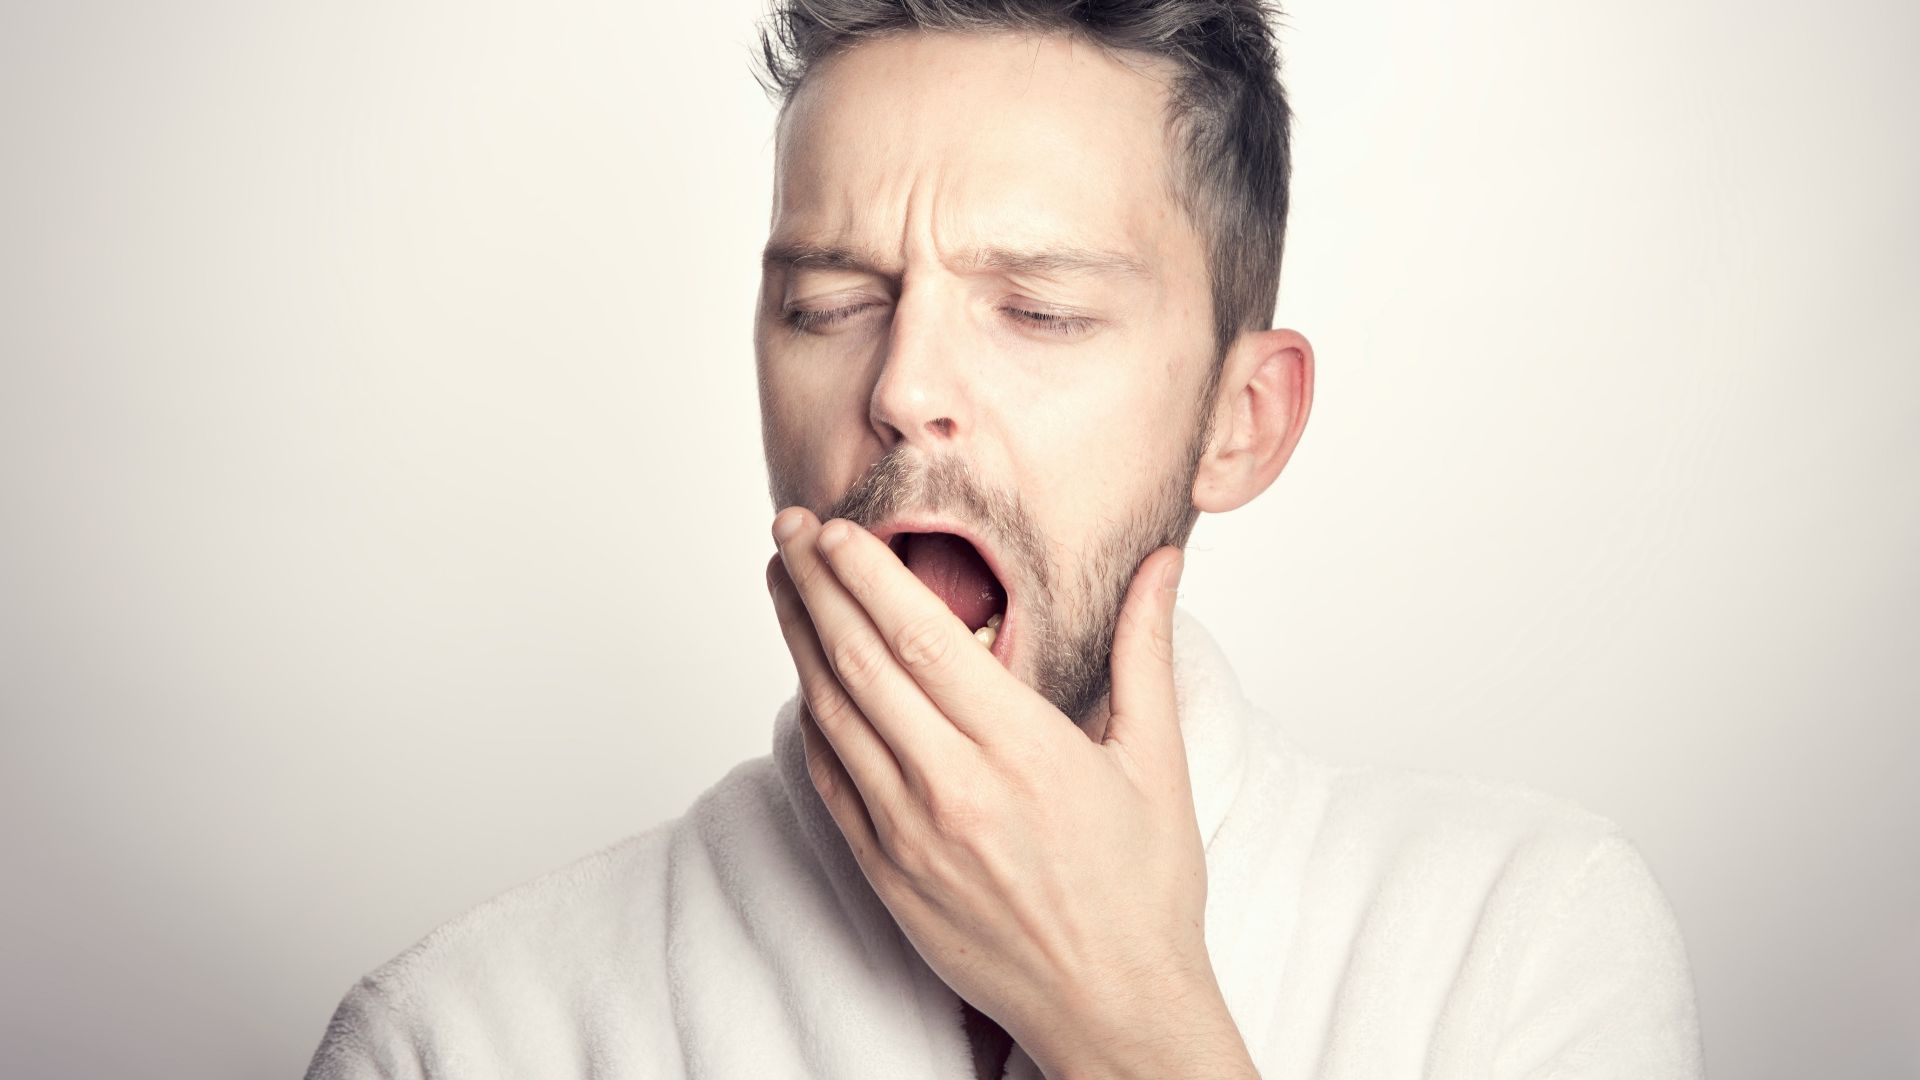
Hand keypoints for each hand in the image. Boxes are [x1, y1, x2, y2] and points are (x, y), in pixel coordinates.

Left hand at [766, 508, 1254, 1077]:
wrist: (1113, 1008)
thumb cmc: (1143, 892)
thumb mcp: (1157, 762)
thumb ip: (1145, 651)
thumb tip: (1163, 564)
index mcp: (1022, 750)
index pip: (920, 637)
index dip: (866, 574)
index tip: (836, 527)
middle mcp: (954, 789)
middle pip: (859, 662)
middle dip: (815, 585)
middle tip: (790, 529)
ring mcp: (909, 836)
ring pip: (832, 716)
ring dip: (799, 640)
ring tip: (783, 582)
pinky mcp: (886, 875)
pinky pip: (829, 782)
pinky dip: (810, 722)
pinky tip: (805, 680)